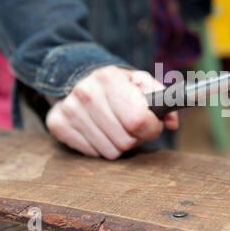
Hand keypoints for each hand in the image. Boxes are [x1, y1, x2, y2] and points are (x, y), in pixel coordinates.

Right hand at [45, 65, 178, 159]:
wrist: (79, 77)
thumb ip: (162, 99)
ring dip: (118, 143)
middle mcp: (86, 93)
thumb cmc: (117, 84)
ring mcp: (69, 110)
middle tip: (131, 125)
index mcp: (109, 78)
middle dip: (135, 137)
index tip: (151, 124)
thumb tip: (172, 122)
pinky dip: (100, 146)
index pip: (138, 120)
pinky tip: (98, 130)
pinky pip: (92, 153)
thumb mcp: (141, 82)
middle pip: (125, 140)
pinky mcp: (57, 124)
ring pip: (110, 151)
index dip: (151, 127)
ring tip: (115, 126)